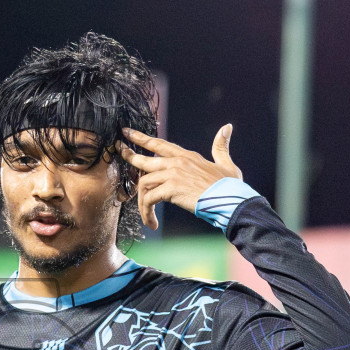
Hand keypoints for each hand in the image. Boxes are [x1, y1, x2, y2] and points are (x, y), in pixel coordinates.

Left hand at [119, 125, 241, 230]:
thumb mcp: (226, 163)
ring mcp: (173, 174)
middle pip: (144, 158)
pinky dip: (147, 212)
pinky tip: (151, 223)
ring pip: (144, 183)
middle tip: (119, 151)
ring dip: (141, 202)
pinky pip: (149, 199)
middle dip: (129, 155)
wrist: (231, 200)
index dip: (141, 138)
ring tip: (146, 216)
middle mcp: (177, 162)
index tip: (127, 133)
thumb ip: (221, 146)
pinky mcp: (171, 189)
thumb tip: (227, 127)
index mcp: (187, 156)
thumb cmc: (230, 186)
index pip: (159, 144)